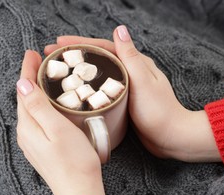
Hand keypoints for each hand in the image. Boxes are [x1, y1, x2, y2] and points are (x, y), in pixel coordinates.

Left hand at [16, 50, 108, 194]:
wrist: (79, 191)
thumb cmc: (74, 161)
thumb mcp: (57, 128)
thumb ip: (38, 106)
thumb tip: (22, 85)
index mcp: (28, 126)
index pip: (24, 91)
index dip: (27, 71)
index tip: (31, 53)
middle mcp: (26, 134)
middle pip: (25, 100)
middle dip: (30, 79)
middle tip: (38, 60)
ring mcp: (33, 143)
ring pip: (31, 110)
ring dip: (35, 92)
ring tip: (44, 77)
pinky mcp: (42, 149)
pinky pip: (37, 121)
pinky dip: (41, 107)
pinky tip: (49, 105)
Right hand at [45, 26, 220, 161]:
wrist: (171, 137)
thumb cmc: (159, 112)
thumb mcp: (143, 82)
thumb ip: (130, 57)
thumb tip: (120, 29)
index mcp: (136, 63)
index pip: (103, 46)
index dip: (80, 43)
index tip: (60, 42)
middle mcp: (131, 71)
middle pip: (98, 58)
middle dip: (75, 54)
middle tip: (52, 55)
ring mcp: (127, 86)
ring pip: (98, 73)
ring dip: (79, 69)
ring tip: (59, 70)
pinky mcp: (123, 101)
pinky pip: (101, 88)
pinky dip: (87, 86)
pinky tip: (76, 91)